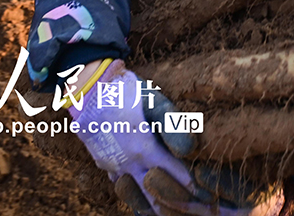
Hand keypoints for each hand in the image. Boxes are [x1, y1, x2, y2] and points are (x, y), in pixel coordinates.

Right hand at [70, 60, 271, 215]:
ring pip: (137, 196)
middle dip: (176, 204)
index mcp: (145, 148)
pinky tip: (145, 201)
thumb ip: (171, 122)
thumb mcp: (152, 99)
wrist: (86, 90)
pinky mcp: (104, 164)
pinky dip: (136, 197)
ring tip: (170, 215)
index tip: (208, 197)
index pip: (176, 175)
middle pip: (157, 194)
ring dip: (155, 206)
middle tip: (195, 211)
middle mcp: (130, 163)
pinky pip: (123, 187)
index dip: (193, 188)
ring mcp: (114, 166)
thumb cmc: (124, 90)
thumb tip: (189, 149)